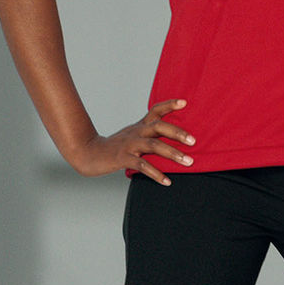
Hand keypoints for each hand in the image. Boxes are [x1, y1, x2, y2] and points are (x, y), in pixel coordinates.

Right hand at [66, 98, 194, 182]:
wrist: (90, 154)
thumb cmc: (116, 147)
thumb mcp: (133, 136)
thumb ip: (151, 135)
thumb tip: (174, 138)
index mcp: (140, 125)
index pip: (156, 110)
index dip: (170, 105)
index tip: (185, 102)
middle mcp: (137, 132)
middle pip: (159, 126)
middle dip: (177, 132)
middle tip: (193, 141)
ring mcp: (130, 145)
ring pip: (154, 146)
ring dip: (173, 154)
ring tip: (188, 162)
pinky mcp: (123, 158)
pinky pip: (142, 165)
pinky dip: (156, 173)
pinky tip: (167, 181)